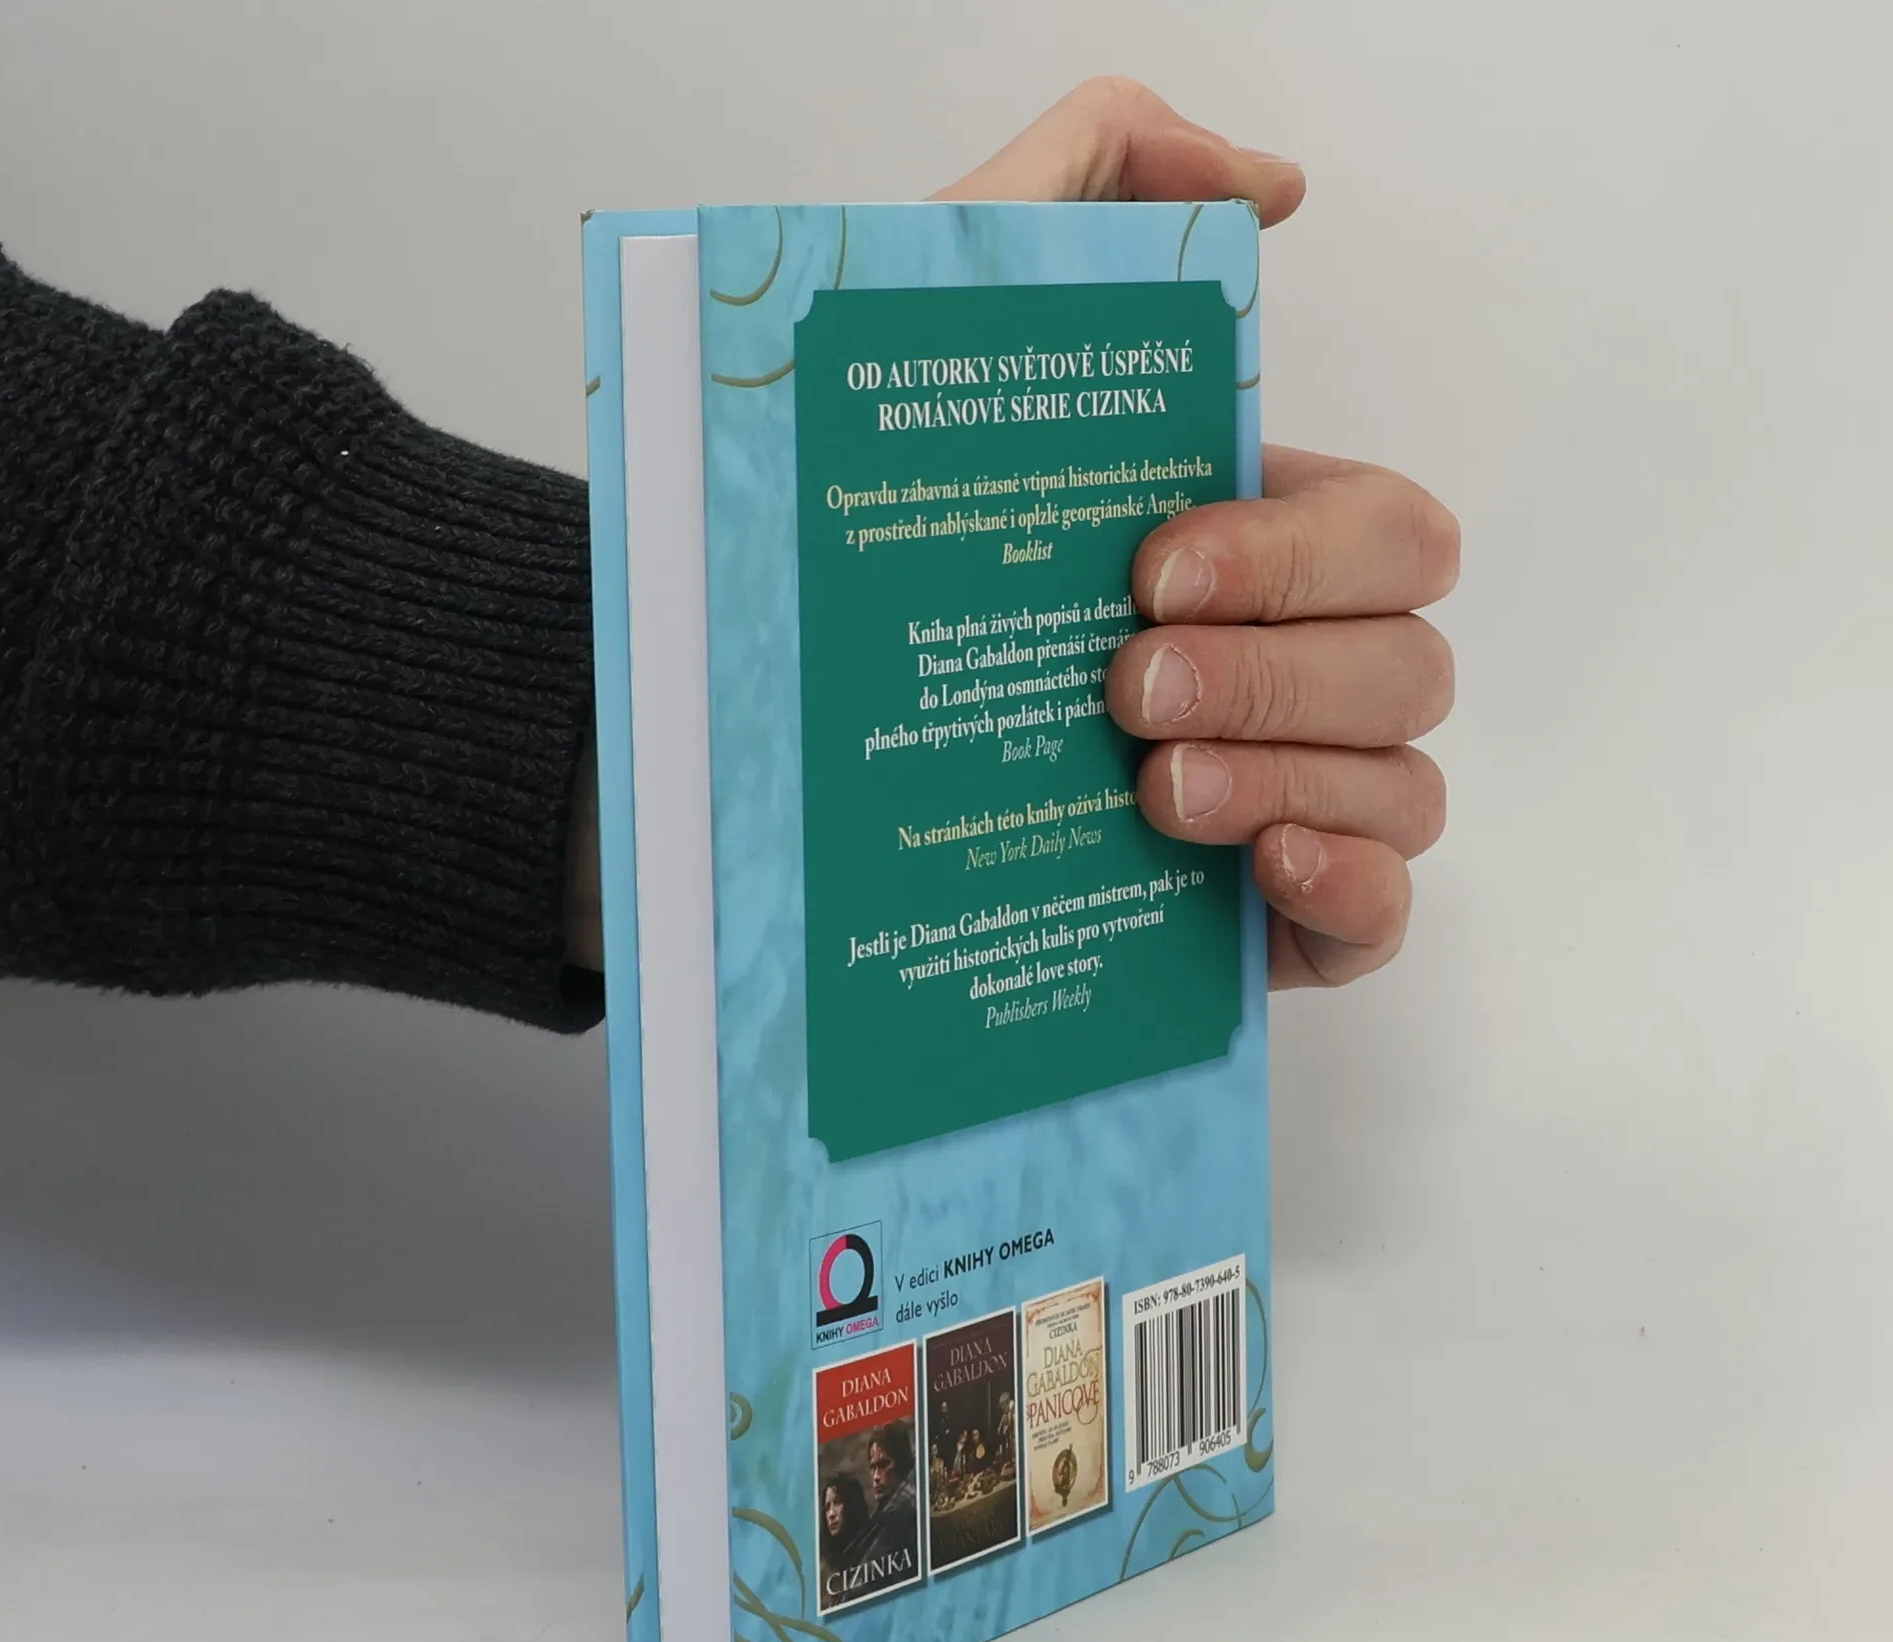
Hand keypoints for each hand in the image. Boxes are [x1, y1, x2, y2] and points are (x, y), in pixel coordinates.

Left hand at [938, 78, 1456, 987]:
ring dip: (1290, 771)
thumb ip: (1086, 187)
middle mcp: (1288, 673)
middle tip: (1125, 686)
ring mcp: (1285, 799)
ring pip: (1406, 780)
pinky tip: (1257, 864)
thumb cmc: (860, 544)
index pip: (1389, 533)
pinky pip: (1385, 910)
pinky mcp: (1262, 924)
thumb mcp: (936, 333)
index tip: (1148, 571)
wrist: (763, 750)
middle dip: (1280, 669)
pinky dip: (1350, 882)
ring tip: (1147, 791)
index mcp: (1250, 551)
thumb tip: (1267, 185)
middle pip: (1411, 658)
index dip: (1300, 552)